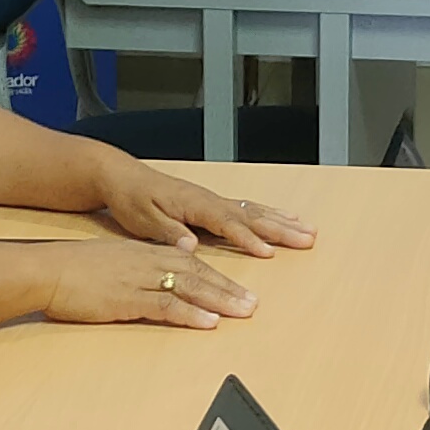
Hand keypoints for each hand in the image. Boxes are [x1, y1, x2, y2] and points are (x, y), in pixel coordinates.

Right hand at [36, 243, 255, 329]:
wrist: (45, 270)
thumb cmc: (70, 270)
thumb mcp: (109, 265)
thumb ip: (134, 273)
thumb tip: (151, 285)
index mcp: (144, 253)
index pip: (191, 263)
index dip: (218, 277)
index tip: (238, 289)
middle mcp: (147, 262)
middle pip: (198, 273)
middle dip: (229, 288)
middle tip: (253, 303)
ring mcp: (139, 279)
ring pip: (189, 287)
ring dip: (220, 300)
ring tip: (244, 312)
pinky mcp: (127, 299)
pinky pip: (165, 306)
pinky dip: (190, 314)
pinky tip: (209, 323)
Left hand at [96, 158, 313, 259]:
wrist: (122, 177)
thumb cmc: (131, 198)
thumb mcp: (142, 219)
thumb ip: (169, 232)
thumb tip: (191, 246)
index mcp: (193, 204)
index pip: (227, 223)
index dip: (248, 238)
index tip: (269, 252)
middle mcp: (209, 200)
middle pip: (251, 215)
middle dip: (281, 228)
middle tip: (308, 239)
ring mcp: (212, 201)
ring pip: (254, 211)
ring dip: (282, 221)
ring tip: (307, 230)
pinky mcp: (211, 204)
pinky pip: (247, 210)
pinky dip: (268, 215)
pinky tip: (283, 219)